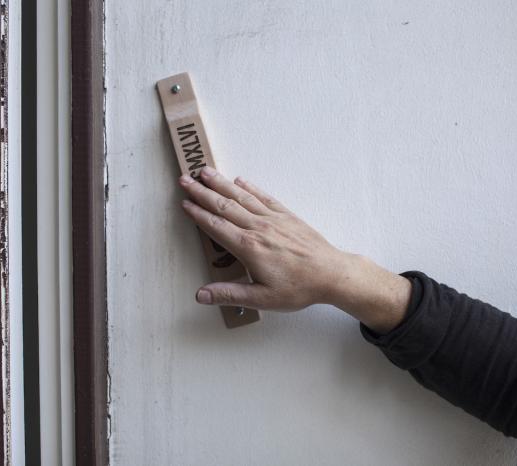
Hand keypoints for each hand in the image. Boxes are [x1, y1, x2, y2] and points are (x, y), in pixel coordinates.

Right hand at [179, 166, 410, 332]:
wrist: (331, 274)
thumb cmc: (299, 288)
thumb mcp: (262, 299)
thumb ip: (229, 294)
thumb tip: (201, 295)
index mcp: (249, 248)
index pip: (216, 226)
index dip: (198, 214)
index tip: (184, 203)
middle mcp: (258, 228)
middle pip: (224, 206)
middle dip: (202, 192)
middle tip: (185, 179)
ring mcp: (273, 219)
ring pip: (241, 197)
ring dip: (221, 184)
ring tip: (206, 171)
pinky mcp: (287, 216)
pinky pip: (264, 197)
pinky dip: (249, 187)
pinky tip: (240, 180)